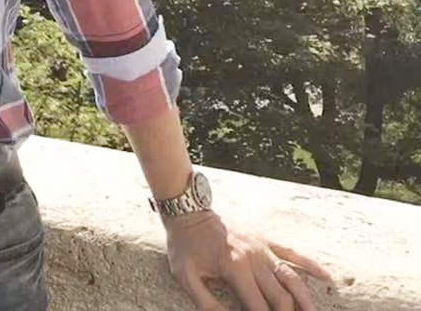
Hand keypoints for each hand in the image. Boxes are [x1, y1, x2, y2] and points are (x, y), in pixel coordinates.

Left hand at [163, 209, 334, 309]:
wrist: (188, 211)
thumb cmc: (185, 246)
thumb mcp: (186, 276)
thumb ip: (206, 302)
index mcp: (235, 268)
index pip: (258, 306)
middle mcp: (254, 258)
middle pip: (281, 296)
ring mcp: (263, 248)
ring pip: (293, 277)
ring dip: (306, 298)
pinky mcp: (266, 240)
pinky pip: (293, 253)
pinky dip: (311, 265)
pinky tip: (327, 277)